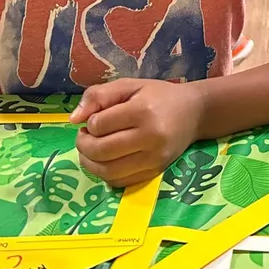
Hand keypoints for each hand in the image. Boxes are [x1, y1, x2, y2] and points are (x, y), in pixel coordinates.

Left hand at [72, 78, 206, 186]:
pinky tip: (106, 161)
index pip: (99, 125)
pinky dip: (105, 175)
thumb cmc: (159, 96)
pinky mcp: (156, 172)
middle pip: (101, 151)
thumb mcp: (130, 85)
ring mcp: (154, 158)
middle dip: (83, 145)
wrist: (194, 112)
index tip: (95, 118)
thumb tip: (73, 119)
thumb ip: (99, 95)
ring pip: (108, 171)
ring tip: (91, 150)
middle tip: (84, 136)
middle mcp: (150, 138)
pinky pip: (121, 182)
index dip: (90, 122)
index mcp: (142, 111)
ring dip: (90, 163)